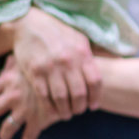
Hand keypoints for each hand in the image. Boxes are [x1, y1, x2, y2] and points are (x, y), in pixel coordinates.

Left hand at [0, 57, 56, 138]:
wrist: (69, 77)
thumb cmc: (48, 66)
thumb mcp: (29, 62)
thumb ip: (17, 64)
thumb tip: (9, 59)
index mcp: (9, 80)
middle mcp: (13, 96)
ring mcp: (24, 109)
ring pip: (7, 127)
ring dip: (4, 134)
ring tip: (3, 138)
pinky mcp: (38, 120)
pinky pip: (29, 133)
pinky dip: (28, 138)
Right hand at [7, 6, 100, 121]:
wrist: (30, 24)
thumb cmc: (58, 33)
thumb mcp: (79, 40)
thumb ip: (90, 57)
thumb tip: (108, 69)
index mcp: (82, 53)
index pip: (95, 81)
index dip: (96, 97)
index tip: (93, 106)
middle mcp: (67, 61)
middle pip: (79, 93)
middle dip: (80, 107)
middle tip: (78, 111)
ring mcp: (50, 67)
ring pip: (61, 98)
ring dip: (65, 110)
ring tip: (66, 114)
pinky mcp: (34, 72)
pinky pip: (44, 96)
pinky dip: (49, 107)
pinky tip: (53, 111)